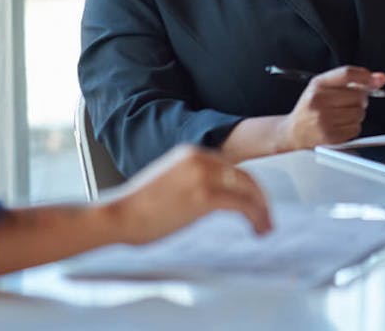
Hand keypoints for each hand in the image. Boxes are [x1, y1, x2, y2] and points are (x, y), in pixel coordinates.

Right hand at [102, 144, 271, 244]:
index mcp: (191, 153)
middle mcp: (200, 159)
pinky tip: (259, 230)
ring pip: (248, 190)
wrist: (118, 216)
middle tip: (267, 217)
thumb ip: (192, 182)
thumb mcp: (169, 182)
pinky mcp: (205, 197)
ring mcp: (204, 177)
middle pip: (244, 176)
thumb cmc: (136, 207)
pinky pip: (243, 205)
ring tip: (265, 227)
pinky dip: (256, 218)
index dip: (248, 187)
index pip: (231, 168)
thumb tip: (213, 198)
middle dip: (260, 198)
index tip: (256, 203)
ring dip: (261, 210)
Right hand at [275, 65, 384, 150]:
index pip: (347, 74)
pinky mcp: (329, 136)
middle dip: (360, 99)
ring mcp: (323, 119)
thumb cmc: (311, 108)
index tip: (377, 80)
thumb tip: (380, 78)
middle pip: (358, 95)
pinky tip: (340, 125)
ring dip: (357, 114)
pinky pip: (356, 129)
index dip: (366, 76)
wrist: (293, 132)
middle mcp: (318, 100)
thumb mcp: (324, 87)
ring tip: (342, 115)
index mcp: (318, 84)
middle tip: (349, 102)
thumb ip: (351, 80)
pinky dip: (352, 127)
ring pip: (359, 113)